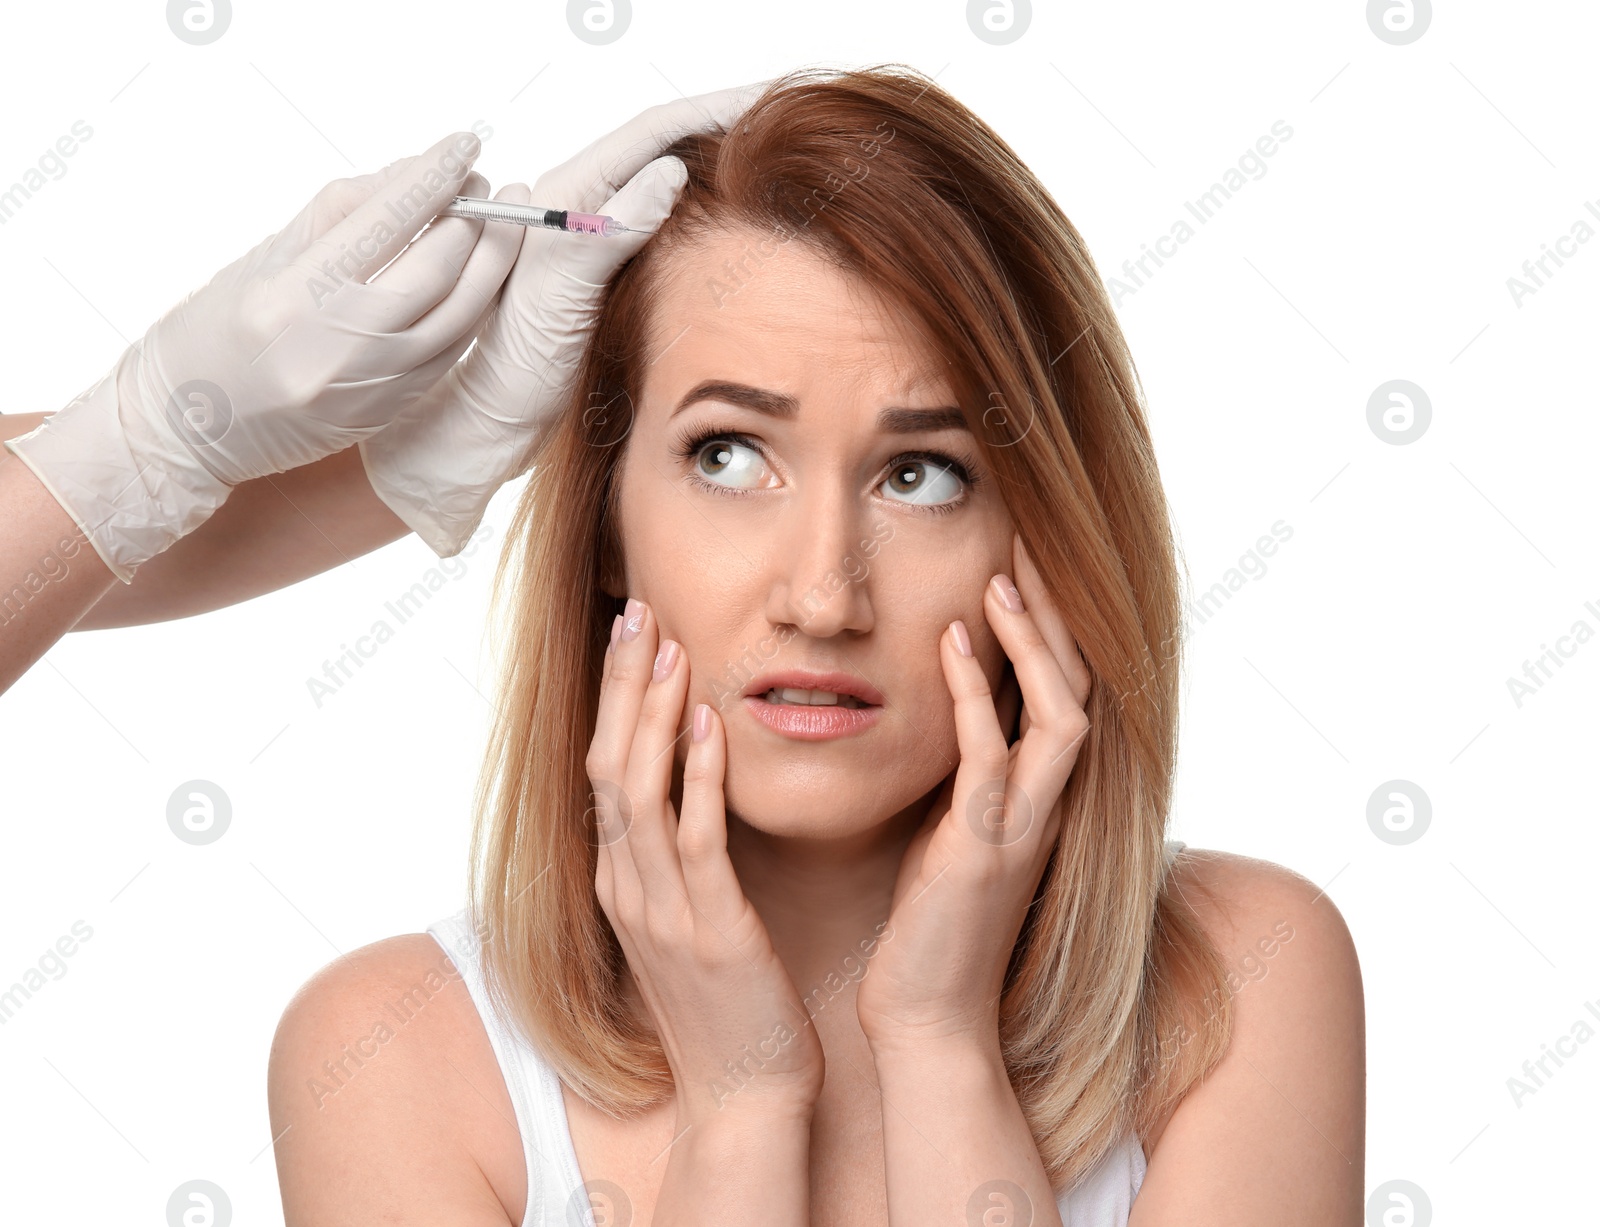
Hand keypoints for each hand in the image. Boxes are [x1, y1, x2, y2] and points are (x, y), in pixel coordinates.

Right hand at [4, 132, 520, 581]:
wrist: (187, 430)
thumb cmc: (212, 334)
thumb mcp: (260, 259)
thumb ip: (337, 215)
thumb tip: (410, 176)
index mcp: (291, 297)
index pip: (385, 221)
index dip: (433, 177)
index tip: (463, 145)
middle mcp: (335, 346)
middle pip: (435, 270)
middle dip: (473, 219)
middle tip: (488, 185)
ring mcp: (368, 387)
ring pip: (458, 316)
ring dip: (490, 265)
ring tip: (499, 226)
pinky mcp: (387, 412)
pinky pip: (449, 353)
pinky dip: (472, 311)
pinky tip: (480, 280)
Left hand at [359, 81, 770, 556]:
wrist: (493, 425)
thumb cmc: (510, 371)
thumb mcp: (554, 299)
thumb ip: (602, 233)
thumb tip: (668, 173)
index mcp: (562, 198)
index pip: (648, 134)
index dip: (708, 111)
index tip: (761, 102)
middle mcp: (579, 209)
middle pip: (660, 148)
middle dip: (719, 127)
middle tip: (781, 125)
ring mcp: (596, 239)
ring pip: (664, 183)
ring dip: (715, 166)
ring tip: (770, 160)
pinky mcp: (610, 273)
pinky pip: (664, 226)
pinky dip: (704, 213)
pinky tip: (735, 219)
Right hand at [586, 597, 824, 1125]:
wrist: (745, 1091)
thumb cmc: (727, 1001)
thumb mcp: (687, 918)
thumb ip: (679, 854)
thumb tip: (686, 789)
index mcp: (621, 880)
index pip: (605, 768)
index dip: (616, 698)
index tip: (636, 633)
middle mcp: (626, 886)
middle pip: (607, 763)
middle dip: (621, 685)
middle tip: (638, 610)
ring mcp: (661, 910)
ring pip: (639, 792)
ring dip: (650, 714)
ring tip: (668, 646)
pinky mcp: (710, 929)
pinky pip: (695, 840)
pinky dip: (697, 777)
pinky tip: (708, 725)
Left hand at [854, 533, 1092, 1052]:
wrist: (926, 1015)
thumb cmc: (931, 926)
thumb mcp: (957, 833)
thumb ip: (968, 776)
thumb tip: (950, 714)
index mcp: (1041, 799)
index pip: (1067, 694)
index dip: (1051, 629)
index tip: (1020, 565)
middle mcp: (1048, 806)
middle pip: (1081, 688)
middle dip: (1055, 616)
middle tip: (1025, 546)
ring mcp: (1022, 827)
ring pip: (1061, 714)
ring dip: (1032, 644)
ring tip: (1000, 580)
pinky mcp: (981, 848)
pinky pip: (993, 755)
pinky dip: (974, 695)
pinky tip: (948, 643)